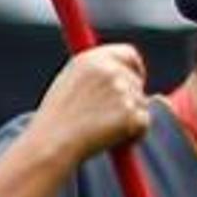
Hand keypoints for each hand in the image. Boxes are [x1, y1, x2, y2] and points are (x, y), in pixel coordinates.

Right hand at [27, 43, 151, 162]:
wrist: (53, 142)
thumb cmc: (57, 118)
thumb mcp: (71, 82)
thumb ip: (97, 73)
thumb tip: (122, 75)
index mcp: (93, 59)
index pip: (128, 54)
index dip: (135, 68)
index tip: (137, 79)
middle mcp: (111, 71)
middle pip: (137, 83)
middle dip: (130, 100)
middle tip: (113, 118)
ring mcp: (123, 92)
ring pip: (141, 105)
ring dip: (129, 118)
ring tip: (100, 130)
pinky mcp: (132, 115)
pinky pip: (143, 124)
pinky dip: (133, 135)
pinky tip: (110, 140)